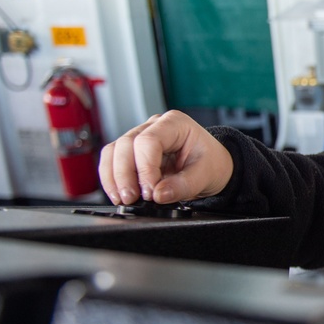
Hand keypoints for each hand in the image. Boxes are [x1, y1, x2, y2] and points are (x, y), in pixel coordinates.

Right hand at [98, 110, 233, 205]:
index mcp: (175, 124)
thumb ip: (184, 185)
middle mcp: (154, 126)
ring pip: (114, 151)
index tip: (149, 192)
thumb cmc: (210, 163)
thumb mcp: (206, 175)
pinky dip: (111, 179)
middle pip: (126, 144)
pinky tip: (118, 194)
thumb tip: (158, 194)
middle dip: (125, 175)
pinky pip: (112, 161)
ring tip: (123, 199)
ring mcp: (139, 136)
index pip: (149, 141)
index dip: (145, 168)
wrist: (211, 166)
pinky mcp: (131, 152)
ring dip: (114, 177)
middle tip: (132, 198)